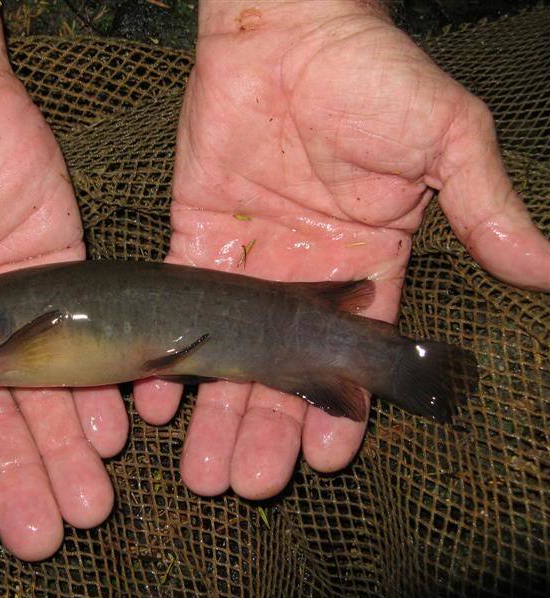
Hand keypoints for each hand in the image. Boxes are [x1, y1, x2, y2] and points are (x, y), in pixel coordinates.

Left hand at [135, 1, 549, 498]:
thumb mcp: (446, 141)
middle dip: (267, 430)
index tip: (324, 459)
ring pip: (228, 352)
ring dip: (215, 412)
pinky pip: (180, 304)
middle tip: (248, 485)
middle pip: (284, 372)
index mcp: (366, 263)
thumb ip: (483, 210)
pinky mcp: (197, 234)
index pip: (354, 357)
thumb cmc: (371, 78)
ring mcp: (247, 259)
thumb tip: (548, 268)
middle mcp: (303, 274)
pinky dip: (166, 351)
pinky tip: (155, 400)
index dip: (339, 410)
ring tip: (201, 471)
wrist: (288, 29)